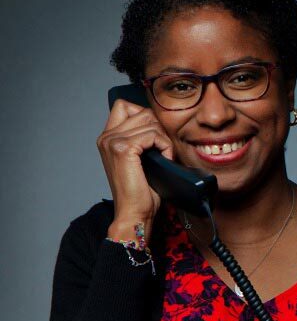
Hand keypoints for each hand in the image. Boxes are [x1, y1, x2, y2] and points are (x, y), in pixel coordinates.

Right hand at [96, 98, 175, 235]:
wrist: (134, 214)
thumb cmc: (140, 192)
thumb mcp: (139, 159)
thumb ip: (140, 138)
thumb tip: (158, 121)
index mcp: (107, 138)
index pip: (125, 106)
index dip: (145, 116)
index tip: (155, 138)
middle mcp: (106, 137)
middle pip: (141, 111)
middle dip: (158, 127)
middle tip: (164, 149)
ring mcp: (113, 142)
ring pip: (149, 120)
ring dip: (163, 137)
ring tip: (165, 156)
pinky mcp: (123, 149)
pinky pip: (153, 134)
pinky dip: (164, 145)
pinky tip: (166, 159)